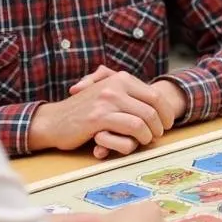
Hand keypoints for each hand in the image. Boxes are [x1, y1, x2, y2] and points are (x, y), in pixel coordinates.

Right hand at [28, 68, 178, 156]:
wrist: (53, 121)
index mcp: (120, 78)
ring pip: (145, 117)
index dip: (166, 111)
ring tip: (148, 139)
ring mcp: (107, 100)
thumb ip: (128, 92)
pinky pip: (132, 127)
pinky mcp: (100, 117)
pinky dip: (139, 137)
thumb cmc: (83, 110)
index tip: (168, 122)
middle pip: (153, 106)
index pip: (154, 94)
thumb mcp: (106, 93)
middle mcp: (115, 86)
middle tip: (159, 134)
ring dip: (151, 132)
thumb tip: (157, 100)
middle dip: (161, 123)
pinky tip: (136, 142)